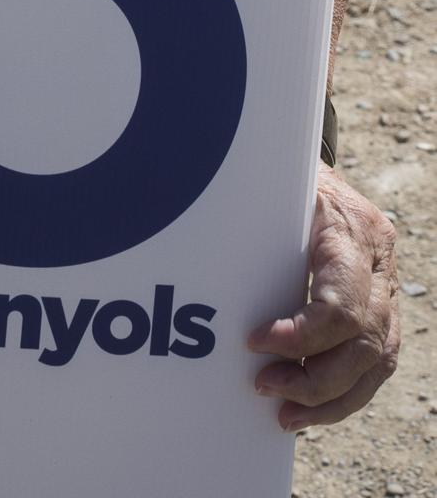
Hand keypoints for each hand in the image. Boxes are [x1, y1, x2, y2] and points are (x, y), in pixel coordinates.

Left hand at [248, 165, 398, 430]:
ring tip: (284, 415)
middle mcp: (379, 261)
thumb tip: (189, 242)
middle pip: (365, 345)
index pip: (341, 306)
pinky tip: (308, 407)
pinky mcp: (383, 305)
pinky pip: (376, 362)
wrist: (313, 162)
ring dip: (330, 398)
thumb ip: (246, 211)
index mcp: (352, 228)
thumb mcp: (269, 179)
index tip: (253, 341)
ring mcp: (388, 285)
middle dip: (314, 379)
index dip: (299, 337)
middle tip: (263, 385)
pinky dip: (343, 392)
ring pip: (377, 362)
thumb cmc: (282, 171)